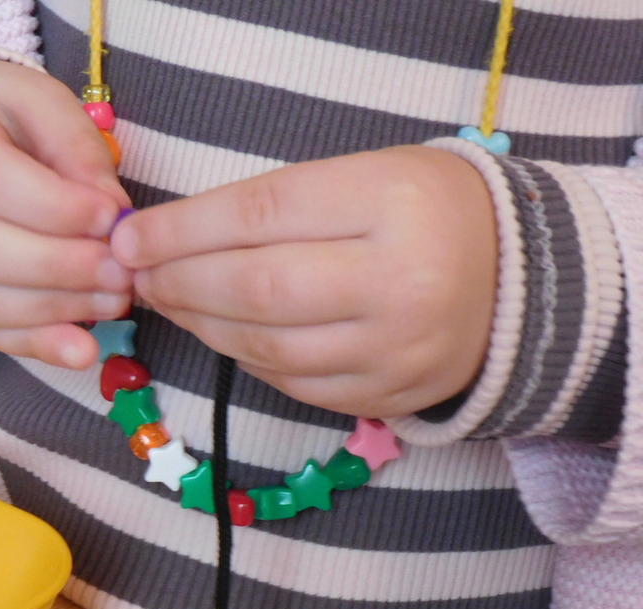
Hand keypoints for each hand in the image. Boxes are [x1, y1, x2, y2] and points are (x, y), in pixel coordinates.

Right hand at [0, 57, 131, 368]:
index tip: (110, 218)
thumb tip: (112, 213)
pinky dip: (24, 343)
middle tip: (118, 273)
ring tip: (107, 304)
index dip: (50, 206)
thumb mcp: (25, 96)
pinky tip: (76, 347)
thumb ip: (71, 144)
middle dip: (52, 267)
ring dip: (44, 312)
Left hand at [109, 145, 497, 418]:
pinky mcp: (388, 396)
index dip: (181, 230)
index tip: (130, 238)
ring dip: (200, 323)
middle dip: (180, 282)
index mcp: (392, 203)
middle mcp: (400, 281)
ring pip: (265, 345)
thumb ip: (269, 204)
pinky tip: (219, 331)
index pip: (261, 215)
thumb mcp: (359, 177)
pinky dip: (242, 356)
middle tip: (136, 275)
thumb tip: (161, 238)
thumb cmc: (418, 212)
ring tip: (168, 299)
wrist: (514, 281)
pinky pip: (290, 382)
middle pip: (257, 288)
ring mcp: (396, 349)